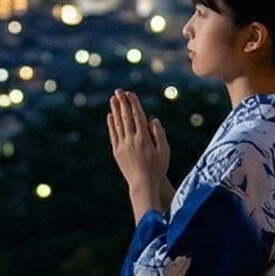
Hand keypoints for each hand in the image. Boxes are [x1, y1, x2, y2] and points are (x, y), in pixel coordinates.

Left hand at [105, 90, 171, 209]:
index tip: (130, 93)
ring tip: (112, 99)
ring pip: (117, 124)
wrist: (143, 185)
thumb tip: (153, 119)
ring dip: (115, 110)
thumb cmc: (157, 168)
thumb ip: (159, 134)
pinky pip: (113, 135)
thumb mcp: (164, 151)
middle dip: (122, 102)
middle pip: (125, 117)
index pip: (137, 116)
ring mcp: (123, 146)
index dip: (133, 104)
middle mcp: (131, 140)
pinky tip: (110, 116)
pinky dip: (111, 124)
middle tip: (118, 90)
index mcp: (144, 138)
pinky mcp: (117, 152)